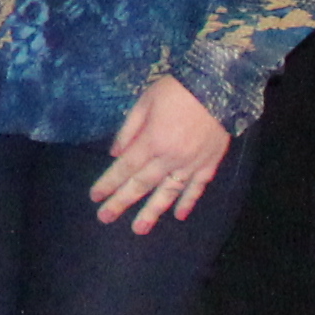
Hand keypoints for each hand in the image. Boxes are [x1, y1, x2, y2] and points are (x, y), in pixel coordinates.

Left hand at [91, 75, 233, 232]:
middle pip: (142, 184)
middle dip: (122, 202)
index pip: (125, 167)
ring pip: (169, 193)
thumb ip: (129, 129)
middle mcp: (170, 158)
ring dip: (153, 212)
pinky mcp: (210, 163)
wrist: (219, 85)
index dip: (109, 183)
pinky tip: (179, 216)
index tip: (95, 196)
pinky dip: (188, 202)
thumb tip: (115, 154)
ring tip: (139, 229)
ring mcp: (192, 163)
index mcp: (152, 141)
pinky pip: (197, 187)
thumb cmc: (177, 90)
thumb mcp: (144, 101)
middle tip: (105, 218)